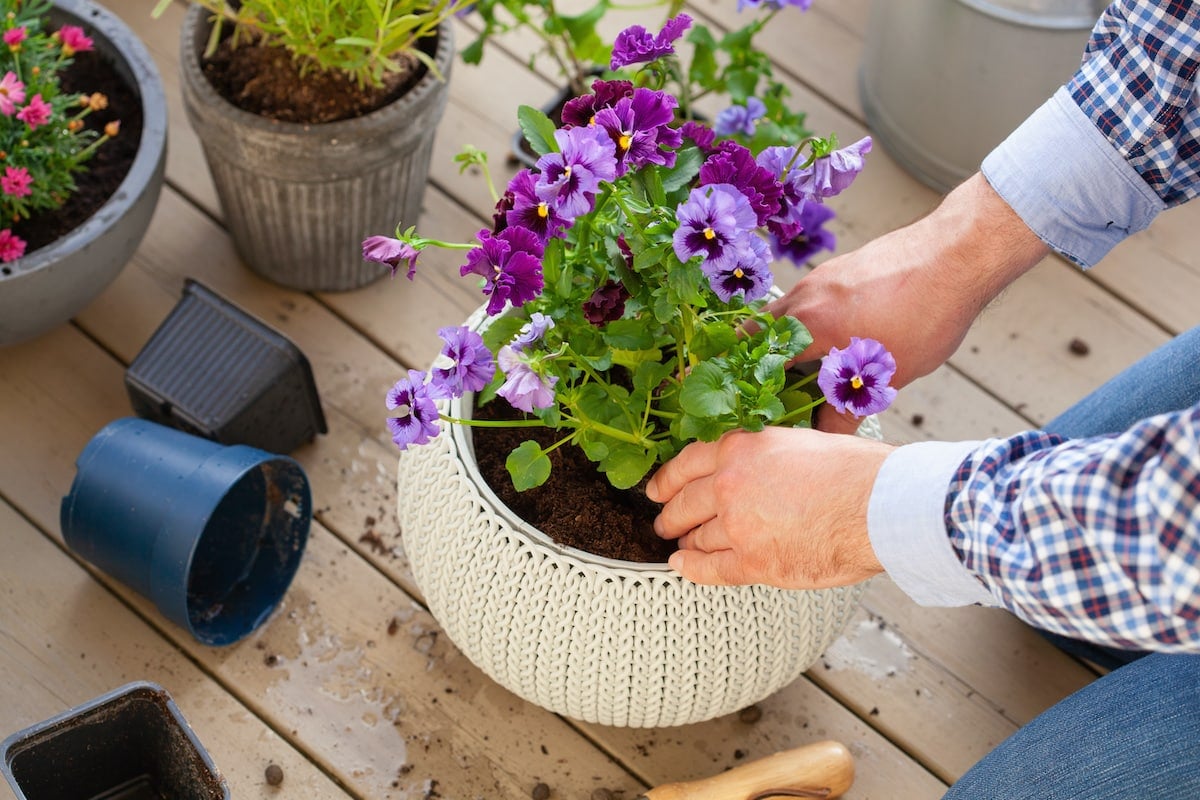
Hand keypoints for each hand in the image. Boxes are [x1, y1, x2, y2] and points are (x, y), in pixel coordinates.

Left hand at [645, 427, 893, 588]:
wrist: (879, 505)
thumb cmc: (854, 471)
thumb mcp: (797, 443)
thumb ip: (764, 456)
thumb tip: (754, 472)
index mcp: (741, 448)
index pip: (687, 463)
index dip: (665, 480)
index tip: (656, 490)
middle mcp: (730, 484)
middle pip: (684, 503)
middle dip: (670, 515)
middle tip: (664, 522)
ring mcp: (738, 525)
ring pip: (696, 538)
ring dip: (685, 544)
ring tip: (681, 547)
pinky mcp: (753, 562)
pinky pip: (709, 569)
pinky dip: (691, 569)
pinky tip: (681, 567)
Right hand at [769, 173, 1049, 388]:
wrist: (958, 255)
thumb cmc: (927, 314)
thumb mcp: (889, 375)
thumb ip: (849, 409)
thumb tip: (828, 433)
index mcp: (809, 325)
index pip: (760, 362)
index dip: (756, 386)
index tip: (762, 405)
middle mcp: (805, 297)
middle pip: (760, 333)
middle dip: (763, 362)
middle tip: (778, 390)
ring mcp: (820, 278)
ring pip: (783, 314)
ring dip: (787, 341)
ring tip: (810, 369)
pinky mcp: (839, 269)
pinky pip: (807, 300)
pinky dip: (809, 322)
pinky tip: (838, 339)